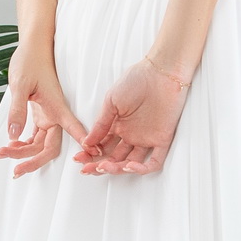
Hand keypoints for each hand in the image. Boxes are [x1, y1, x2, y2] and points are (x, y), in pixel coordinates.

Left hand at [0, 42, 85, 176]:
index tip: (91, 157)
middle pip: (50, 148)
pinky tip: (10, 146)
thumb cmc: (29, 61)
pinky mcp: (40, 115)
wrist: (31, 48)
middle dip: (34, 161)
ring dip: (23, 153)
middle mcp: (55, 115)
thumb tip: (14, 136)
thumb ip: (18, 111)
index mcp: (57, 107)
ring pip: (40, 144)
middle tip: (16, 172)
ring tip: (2, 153)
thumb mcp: (20, 85)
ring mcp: (48, 117)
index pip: (73, 130)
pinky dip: (22, 144)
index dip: (81, 144)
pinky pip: (34, 137)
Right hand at [75, 58, 190, 174]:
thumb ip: (101, 124)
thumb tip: (87, 142)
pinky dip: (142, 169)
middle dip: (99, 166)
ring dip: (117, 169)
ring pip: (131, 163)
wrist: (161, 72)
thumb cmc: (136, 81)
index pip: (102, 147)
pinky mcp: (162, 140)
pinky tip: (129, 166)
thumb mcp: (111, 102)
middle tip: (88, 168)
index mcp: (118, 126)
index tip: (79, 158)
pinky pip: (154, 162)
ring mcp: (146, 139)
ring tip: (105, 166)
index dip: (90, 154)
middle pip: (114, 158)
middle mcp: (131, 135)